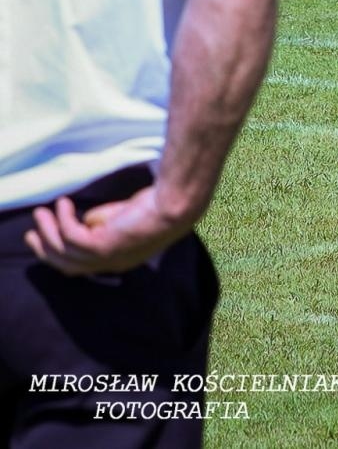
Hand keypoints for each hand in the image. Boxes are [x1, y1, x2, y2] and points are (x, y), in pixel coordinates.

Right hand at [25, 188, 189, 275]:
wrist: (174, 206)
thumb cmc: (158, 206)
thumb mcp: (124, 218)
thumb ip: (104, 222)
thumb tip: (86, 221)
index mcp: (117, 261)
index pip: (79, 266)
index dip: (60, 255)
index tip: (46, 240)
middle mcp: (109, 264)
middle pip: (65, 264)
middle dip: (45, 249)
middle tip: (31, 233)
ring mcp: (105, 257)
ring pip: (63, 249)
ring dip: (47, 231)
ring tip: (41, 212)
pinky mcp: (102, 246)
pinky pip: (70, 234)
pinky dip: (62, 219)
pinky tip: (63, 204)